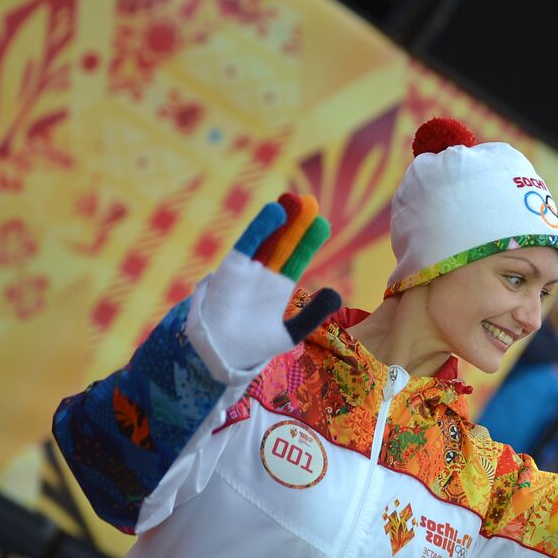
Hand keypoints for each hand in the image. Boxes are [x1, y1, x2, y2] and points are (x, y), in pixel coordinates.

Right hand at [188, 192, 340, 382]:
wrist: (221, 357)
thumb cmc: (252, 347)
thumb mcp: (292, 332)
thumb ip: (314, 314)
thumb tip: (336, 293)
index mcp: (277, 288)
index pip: (296, 258)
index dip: (308, 240)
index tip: (322, 223)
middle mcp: (262, 275)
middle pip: (283, 243)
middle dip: (296, 224)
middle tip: (310, 202)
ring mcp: (247, 270)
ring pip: (267, 239)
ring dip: (281, 219)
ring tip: (295, 199)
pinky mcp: (231, 269)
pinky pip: (247, 243)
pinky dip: (260, 227)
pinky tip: (275, 212)